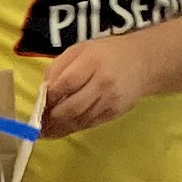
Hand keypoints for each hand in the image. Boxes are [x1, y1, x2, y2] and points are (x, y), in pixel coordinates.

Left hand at [34, 32, 156, 137]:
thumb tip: (44, 90)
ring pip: (80, 120)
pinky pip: (90, 124)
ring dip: (60, 128)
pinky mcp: (115, 113)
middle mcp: (103, 83)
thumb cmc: (106, 53)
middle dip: (52, 118)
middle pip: (72, 107)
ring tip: (45, 131)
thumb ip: (59, 67)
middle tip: (38, 124)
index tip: (40, 102)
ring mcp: (110, 100)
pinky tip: (61, 130)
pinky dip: (73, 128)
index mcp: (92, 61)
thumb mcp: (80, 50)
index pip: (67, 83)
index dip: (51, 96)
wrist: (143, 62)